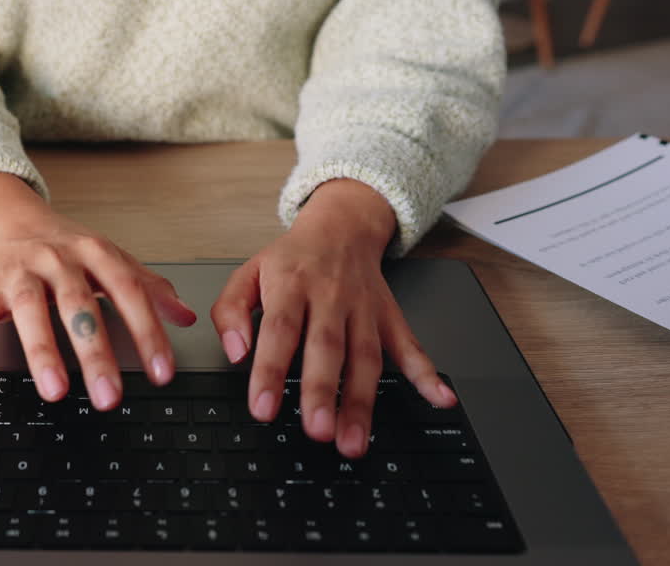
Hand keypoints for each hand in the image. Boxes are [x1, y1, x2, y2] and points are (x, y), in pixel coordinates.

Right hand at [0, 173, 196, 408]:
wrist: (12, 217)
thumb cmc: (67, 246)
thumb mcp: (112, 259)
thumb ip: (149, 287)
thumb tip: (187, 316)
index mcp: (94, 252)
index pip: (128, 290)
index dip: (148, 331)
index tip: (162, 372)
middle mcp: (56, 260)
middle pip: (78, 304)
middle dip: (95, 351)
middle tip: (110, 395)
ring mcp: (19, 274)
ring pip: (29, 311)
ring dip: (42, 351)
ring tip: (56, 392)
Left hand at [209, 179, 456, 457]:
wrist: (341, 227)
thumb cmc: (291, 260)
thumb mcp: (247, 273)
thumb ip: (230, 311)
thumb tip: (234, 353)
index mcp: (291, 284)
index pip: (280, 330)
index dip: (270, 371)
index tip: (263, 409)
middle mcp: (330, 297)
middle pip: (327, 348)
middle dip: (323, 392)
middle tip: (318, 432)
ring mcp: (363, 309)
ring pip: (365, 357)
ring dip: (362, 402)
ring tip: (354, 442)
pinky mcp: (389, 317)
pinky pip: (410, 346)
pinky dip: (427, 374)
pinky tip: (440, 399)